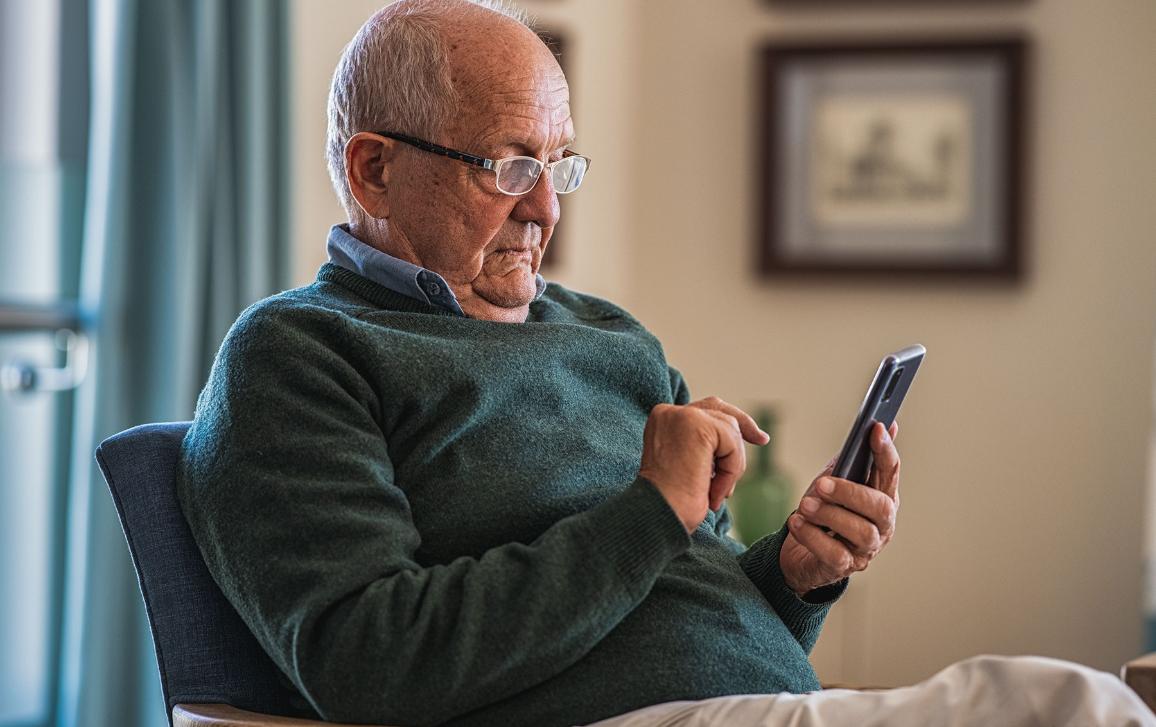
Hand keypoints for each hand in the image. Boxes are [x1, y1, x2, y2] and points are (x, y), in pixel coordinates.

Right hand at [639, 397, 769, 532]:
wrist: (658, 517)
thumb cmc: (672, 502)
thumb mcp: (688, 464)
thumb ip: (704, 444)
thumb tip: (739, 435)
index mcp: (662, 419)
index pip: (703, 409)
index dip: (730, 422)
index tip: (756, 436)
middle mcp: (669, 412)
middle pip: (719, 409)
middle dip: (743, 426)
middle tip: (762, 440)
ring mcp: (681, 416)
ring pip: (730, 429)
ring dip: (731, 466)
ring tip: (715, 492)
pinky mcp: (696, 426)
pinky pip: (732, 443)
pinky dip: (731, 470)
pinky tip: (715, 491)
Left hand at [780, 421, 899, 595]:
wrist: (802, 553)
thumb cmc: (824, 512)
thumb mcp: (835, 482)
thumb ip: (852, 460)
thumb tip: (878, 426)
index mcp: (882, 498)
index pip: (891, 471)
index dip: (885, 450)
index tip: (875, 428)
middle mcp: (882, 524)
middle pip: (880, 506)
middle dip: (851, 492)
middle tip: (822, 485)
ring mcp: (866, 548)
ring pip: (861, 531)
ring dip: (830, 514)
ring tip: (805, 505)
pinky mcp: (846, 567)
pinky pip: (834, 554)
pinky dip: (812, 536)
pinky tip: (797, 523)